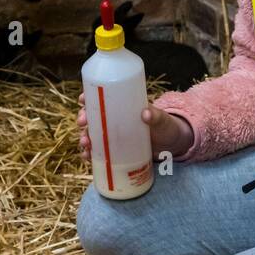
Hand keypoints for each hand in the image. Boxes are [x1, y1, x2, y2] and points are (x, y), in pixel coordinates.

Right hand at [77, 91, 193, 161]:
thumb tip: (146, 114)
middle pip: (93, 117)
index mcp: (123, 107)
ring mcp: (115, 135)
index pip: (103, 98)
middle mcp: (115, 120)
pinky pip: (99, 151)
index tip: (82, 99)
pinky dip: (90, 154)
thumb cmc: (166, 126)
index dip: (89, 97)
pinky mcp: (116, 151)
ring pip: (93, 134)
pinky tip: (86, 157)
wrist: (172, 146)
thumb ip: (156, 116)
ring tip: (85, 144)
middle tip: (82, 123)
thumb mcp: (162, 119)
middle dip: (83, 119)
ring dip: (85, 137)